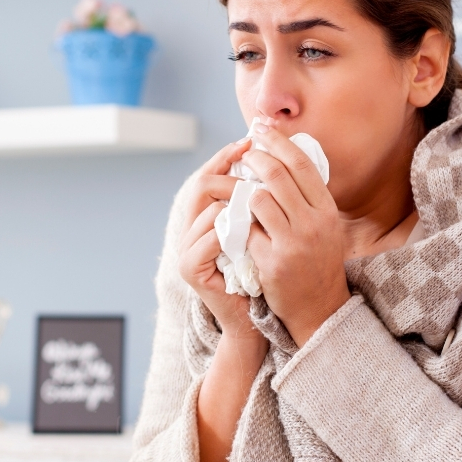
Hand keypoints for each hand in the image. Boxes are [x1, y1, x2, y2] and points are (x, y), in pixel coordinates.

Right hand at [178, 138, 256, 331]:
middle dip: (231, 175)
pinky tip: (251, 230)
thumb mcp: (263, 231)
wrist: (254, 320)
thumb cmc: (264, 275)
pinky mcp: (191, 269)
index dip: (225, 157)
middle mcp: (190, 230)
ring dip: (236, 204)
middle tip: (255, 170)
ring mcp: (187, 250)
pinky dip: (231, 232)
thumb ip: (259, 201)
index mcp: (206, 218)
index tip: (249, 141)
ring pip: (209, 210)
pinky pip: (210, 239)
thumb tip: (274, 159)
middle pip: (202, 186)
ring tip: (260, 201)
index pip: (209, 176)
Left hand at [241, 125, 351, 345]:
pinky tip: (235, 223)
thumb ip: (307, 197)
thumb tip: (285, 157)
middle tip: (244, 154)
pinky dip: (239, 224)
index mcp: (327, 210)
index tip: (262, 130)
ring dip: (244, 193)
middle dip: (255, 158)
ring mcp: (293, 243)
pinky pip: (246, 231)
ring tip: (240, 193)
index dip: (279, 142)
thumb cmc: (317, 261)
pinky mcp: (273, 262)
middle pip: (277, 175)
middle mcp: (314, 223)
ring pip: (258, 200)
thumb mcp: (324, 225)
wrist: (320, 308)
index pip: (302, 164)